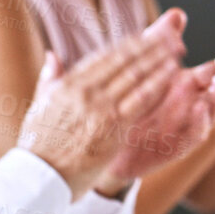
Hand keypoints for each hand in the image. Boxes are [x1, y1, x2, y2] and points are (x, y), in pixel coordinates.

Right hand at [17, 11, 185, 198]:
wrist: (38, 177)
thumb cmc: (37, 146)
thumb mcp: (38, 106)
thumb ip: (49, 79)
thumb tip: (52, 54)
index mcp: (68, 84)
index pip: (104, 56)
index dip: (128, 44)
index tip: (145, 36)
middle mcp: (85, 92)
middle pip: (124, 61)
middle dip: (149, 46)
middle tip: (170, 36)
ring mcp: (100, 109)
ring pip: (136, 75)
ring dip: (158, 59)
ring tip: (176, 49)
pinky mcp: (114, 128)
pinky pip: (141, 100)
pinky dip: (157, 83)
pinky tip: (172, 73)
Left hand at [97, 38, 214, 193]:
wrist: (110, 138)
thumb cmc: (132, 100)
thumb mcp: (145, 64)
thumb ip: (162, 39)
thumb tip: (178, 14)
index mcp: (193, 85)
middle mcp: (197, 104)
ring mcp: (190, 124)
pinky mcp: (178, 144)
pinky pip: (195, 134)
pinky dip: (200, 121)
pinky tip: (198, 107)